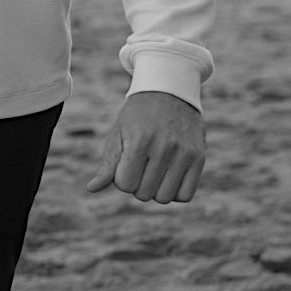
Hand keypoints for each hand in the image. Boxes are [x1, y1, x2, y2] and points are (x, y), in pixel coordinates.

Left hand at [87, 90, 204, 203]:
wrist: (169, 92)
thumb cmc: (137, 116)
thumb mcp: (118, 134)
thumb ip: (108, 164)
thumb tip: (92, 188)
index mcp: (139, 141)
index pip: (125, 184)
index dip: (122, 178)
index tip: (125, 164)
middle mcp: (164, 148)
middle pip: (144, 194)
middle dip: (137, 184)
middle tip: (140, 166)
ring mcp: (184, 153)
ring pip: (165, 198)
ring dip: (156, 191)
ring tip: (154, 172)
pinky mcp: (199, 157)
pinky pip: (185, 195)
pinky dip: (175, 193)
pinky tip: (169, 177)